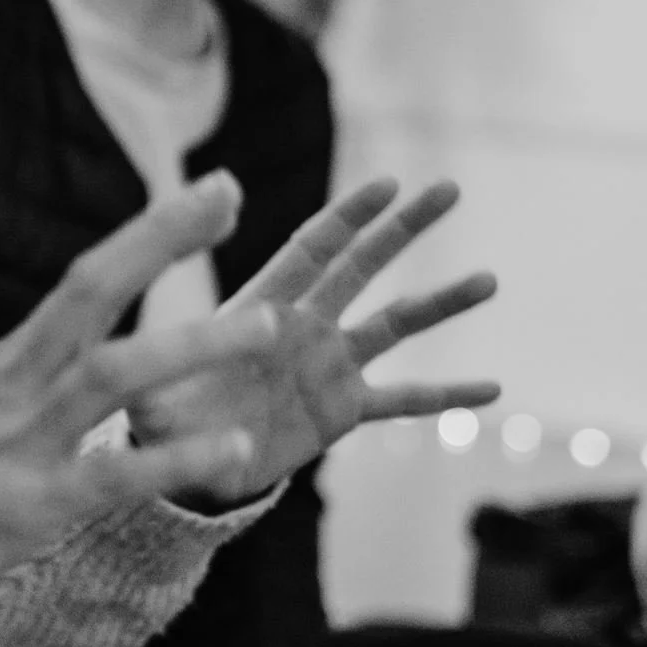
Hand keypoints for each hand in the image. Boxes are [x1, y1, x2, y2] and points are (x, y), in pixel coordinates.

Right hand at [0, 172, 266, 624]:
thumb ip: (29, 388)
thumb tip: (77, 364)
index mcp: (10, 362)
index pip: (86, 277)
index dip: (150, 232)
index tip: (213, 193)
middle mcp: (19, 384)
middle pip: (94, 289)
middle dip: (162, 238)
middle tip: (231, 190)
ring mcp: (23, 442)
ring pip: (114, 374)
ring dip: (192, 344)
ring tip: (269, 325)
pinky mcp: (29, 508)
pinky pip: (113, 475)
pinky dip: (175, 458)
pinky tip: (236, 450)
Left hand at [129, 177, 500, 507]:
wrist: (188, 464)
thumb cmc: (162, 415)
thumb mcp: (153, 391)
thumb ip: (160, 371)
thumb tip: (155, 346)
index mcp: (261, 308)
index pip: (312, 250)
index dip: (347, 216)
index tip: (389, 183)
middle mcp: (304, 326)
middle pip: (361, 265)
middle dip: (403, 228)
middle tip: (450, 189)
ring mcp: (329, 365)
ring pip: (394, 324)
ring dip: (440, 302)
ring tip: (489, 278)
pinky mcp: (343, 410)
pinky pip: (402, 400)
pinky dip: (446, 394)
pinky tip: (492, 389)